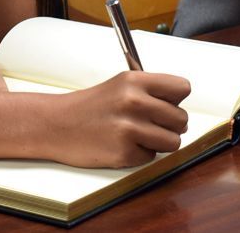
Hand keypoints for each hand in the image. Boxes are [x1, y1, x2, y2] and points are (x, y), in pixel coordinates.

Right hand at [45, 72, 190, 167]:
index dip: (177, 99)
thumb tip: (181, 115)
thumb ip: (151, 93)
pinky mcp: (124, 151)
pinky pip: (151, 157)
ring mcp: (129, 128)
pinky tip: (122, 145)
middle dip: (170, 126)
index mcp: (135, 80)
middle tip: (150, 125)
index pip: (182, 88)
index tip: (167, 105)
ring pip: (173, 142)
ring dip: (159, 143)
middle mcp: (134, 101)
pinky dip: (139, 154)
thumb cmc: (90, 106)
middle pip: (181, 119)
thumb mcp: (121, 85)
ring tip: (138, 136)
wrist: (56, 125)